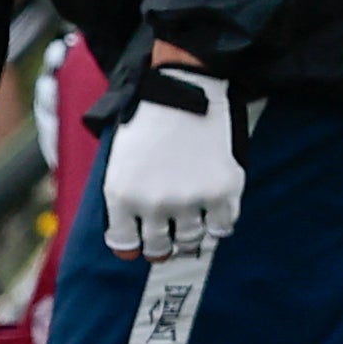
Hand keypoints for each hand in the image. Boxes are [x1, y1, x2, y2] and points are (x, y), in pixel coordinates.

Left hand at [94, 59, 246, 259]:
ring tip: (192, 213)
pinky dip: (220, 222)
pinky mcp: (221, 191)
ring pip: (192, 240)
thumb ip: (123, 206)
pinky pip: (222, 228)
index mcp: (121, 197)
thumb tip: (132, 250)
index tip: (143, 241)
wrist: (184, 93)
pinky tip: (215, 206)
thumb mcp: (119, 166)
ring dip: (192, 231)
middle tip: (171, 231)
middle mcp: (153, 203)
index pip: (125, 246)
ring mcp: (188, 199)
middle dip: (165, 244)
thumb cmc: (148, 128)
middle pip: (160, 248)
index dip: (135, 246)